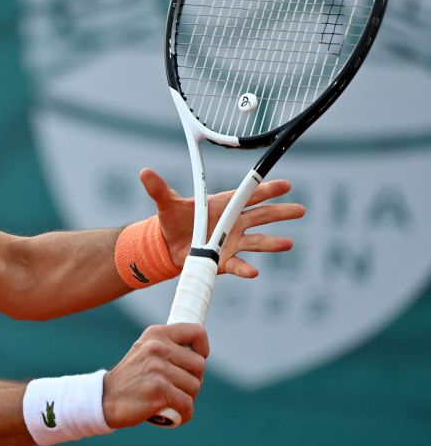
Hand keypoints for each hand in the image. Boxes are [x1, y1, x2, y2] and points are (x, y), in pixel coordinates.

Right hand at [102, 323, 208, 427]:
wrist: (106, 398)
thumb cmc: (132, 378)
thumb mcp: (146, 351)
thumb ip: (169, 347)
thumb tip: (200, 354)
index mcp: (156, 334)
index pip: (197, 332)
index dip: (202, 350)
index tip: (192, 364)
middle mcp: (157, 347)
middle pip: (199, 365)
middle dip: (192, 380)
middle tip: (175, 387)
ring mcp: (158, 368)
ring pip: (195, 387)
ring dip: (186, 398)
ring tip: (169, 399)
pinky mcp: (159, 390)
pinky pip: (187, 405)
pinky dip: (183, 414)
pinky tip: (172, 414)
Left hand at [139, 168, 305, 277]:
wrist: (166, 246)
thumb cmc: (172, 221)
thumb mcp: (166, 204)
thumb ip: (158, 189)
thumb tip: (144, 172)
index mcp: (222, 204)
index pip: (247, 195)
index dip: (266, 189)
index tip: (286, 184)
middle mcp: (231, 222)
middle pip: (260, 216)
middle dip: (280, 212)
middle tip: (301, 209)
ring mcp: (231, 241)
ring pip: (256, 241)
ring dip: (272, 242)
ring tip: (289, 243)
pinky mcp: (224, 260)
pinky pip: (238, 264)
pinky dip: (245, 269)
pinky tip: (254, 272)